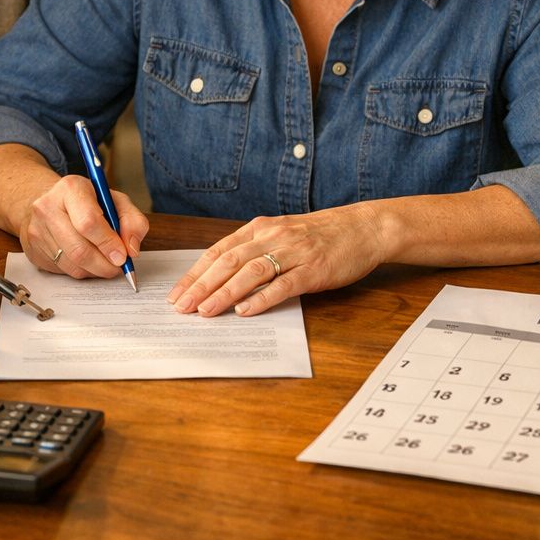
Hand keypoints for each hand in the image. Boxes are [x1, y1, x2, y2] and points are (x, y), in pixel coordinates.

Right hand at [19, 174, 147, 280]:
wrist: (51, 202)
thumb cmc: (88, 201)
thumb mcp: (115, 201)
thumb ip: (133, 220)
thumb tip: (132, 248)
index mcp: (71, 188)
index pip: (89, 222)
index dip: (108, 243)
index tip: (123, 256)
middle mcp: (48, 207)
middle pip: (79, 249)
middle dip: (104, 264)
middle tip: (118, 267)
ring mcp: (36, 230)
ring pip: (72, 265)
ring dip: (95, 270)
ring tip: (105, 263)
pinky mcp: (33, 250)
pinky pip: (62, 271)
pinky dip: (81, 271)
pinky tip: (87, 260)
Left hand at [168, 207, 388, 317]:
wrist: (363, 228)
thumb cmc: (321, 234)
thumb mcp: (283, 234)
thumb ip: (256, 250)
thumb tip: (221, 277)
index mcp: (262, 228)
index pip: (220, 251)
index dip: (196, 273)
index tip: (176, 293)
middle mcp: (274, 236)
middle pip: (229, 261)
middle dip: (201, 285)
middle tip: (181, 307)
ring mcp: (294, 252)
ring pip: (251, 272)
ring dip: (225, 293)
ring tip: (205, 311)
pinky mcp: (314, 269)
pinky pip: (283, 284)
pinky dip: (261, 298)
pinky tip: (245, 311)